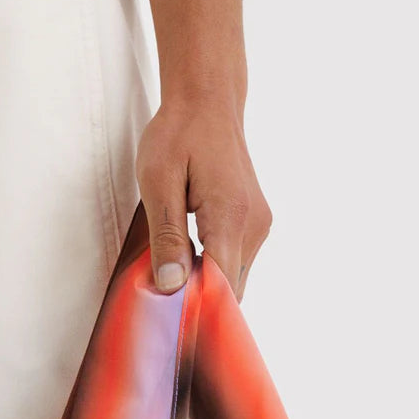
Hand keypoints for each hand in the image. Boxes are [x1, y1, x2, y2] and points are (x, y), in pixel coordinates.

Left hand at [135, 95, 271, 301]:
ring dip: (205, 285)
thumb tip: (172, 286)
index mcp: (231, 217)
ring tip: (173, 270)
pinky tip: (188, 256)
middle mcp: (254, 226)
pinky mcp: (255, 224)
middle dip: (198, 300)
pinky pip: (234, 262)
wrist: (208, 99)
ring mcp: (259, 226)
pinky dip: (213, 269)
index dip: (196, 310)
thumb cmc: (179, 134)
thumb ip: (167, 237)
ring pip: (233, 280)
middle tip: (162, 296)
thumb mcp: (159, 182)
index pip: (221, 287)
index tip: (170, 319)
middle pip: (229, 290)